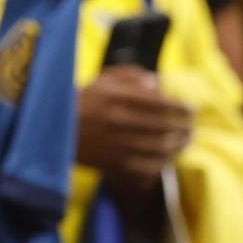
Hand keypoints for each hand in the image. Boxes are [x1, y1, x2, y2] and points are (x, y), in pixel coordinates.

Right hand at [76, 65, 193, 189]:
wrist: (51, 129)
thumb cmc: (81, 101)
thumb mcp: (101, 79)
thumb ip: (131, 75)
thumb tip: (158, 84)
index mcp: (116, 97)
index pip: (160, 103)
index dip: (181, 107)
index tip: (191, 109)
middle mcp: (117, 121)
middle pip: (164, 127)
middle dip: (184, 128)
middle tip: (191, 127)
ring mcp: (114, 144)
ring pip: (159, 149)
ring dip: (178, 147)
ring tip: (184, 143)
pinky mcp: (111, 163)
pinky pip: (145, 167)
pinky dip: (161, 164)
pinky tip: (166, 159)